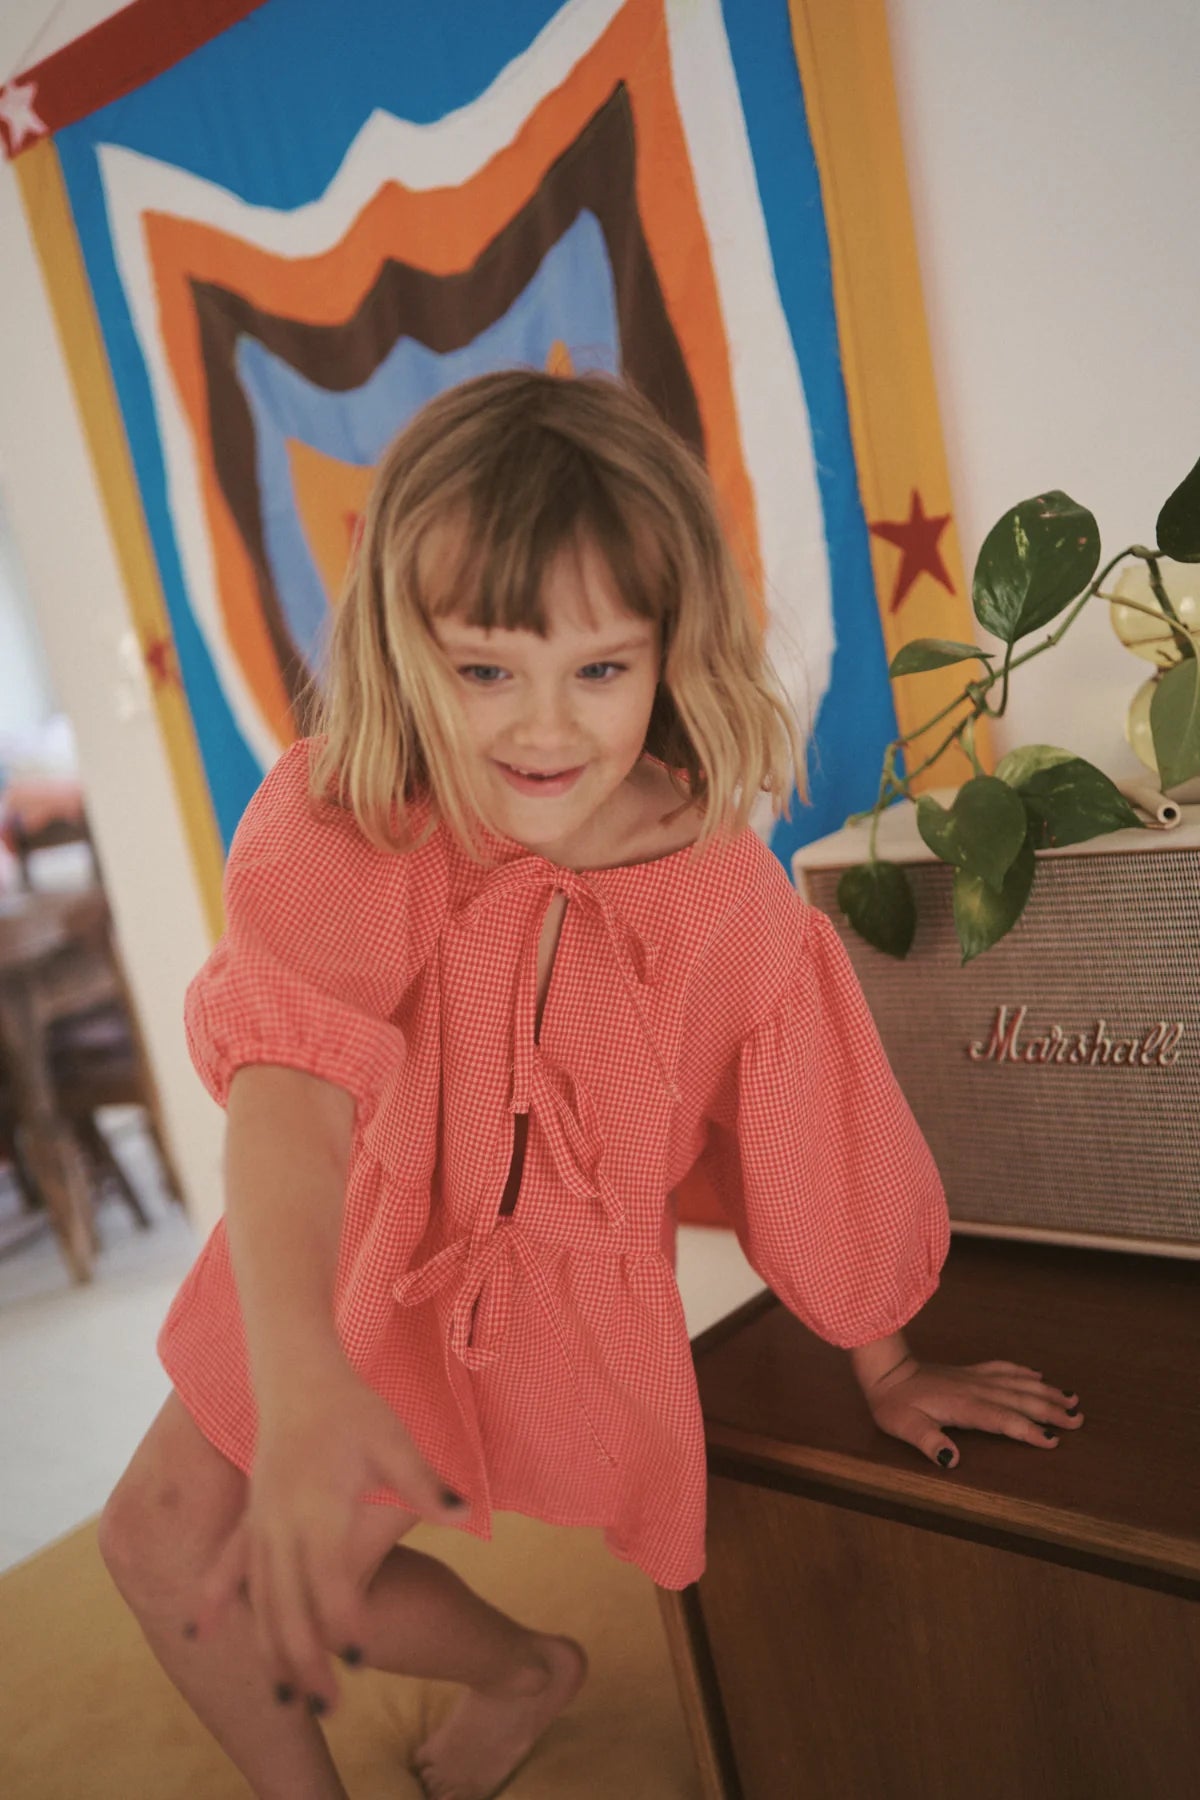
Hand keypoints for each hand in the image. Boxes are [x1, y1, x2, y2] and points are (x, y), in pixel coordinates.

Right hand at [187, 1357, 466, 1708]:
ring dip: (270, 1648)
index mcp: (318, 1508)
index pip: (328, 1579)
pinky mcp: (251, 1518)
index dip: (343, 1621)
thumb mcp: (394, 1440)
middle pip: (288, 1606)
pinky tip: (200, 1631)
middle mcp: (281, 1524)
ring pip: (259, 1599)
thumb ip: (424, 1482)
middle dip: (306, 1659)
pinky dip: (217, 1600)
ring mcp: (260, 1524)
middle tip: (328, 1707)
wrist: (299, 1377)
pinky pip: (229, 1566)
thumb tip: (466, 1512)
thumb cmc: (352, 1409)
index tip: (360, 1658)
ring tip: (285, 1697)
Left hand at [861, 1357, 1083, 1468]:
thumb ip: (928, 1442)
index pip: (1004, 1419)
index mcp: (964, 1406)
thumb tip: (952, 1460)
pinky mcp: (969, 1372)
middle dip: (1050, 1409)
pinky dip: (1022, 1371)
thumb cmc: (894, 1405)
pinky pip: (1002, 1369)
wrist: (886, 1373)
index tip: (1054, 1440)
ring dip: (1044, 1390)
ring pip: (1017, 1383)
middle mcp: (976, 1389)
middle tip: (1079, 1419)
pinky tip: (1037, 1374)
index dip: (1028, 1430)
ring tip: (1071, 1397)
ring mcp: (974, 1378)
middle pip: (1020, 1400)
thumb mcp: (905, 1428)